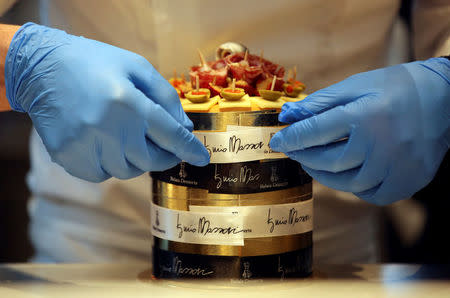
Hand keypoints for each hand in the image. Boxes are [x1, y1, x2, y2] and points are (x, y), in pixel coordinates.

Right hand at [5, 23, 208, 181]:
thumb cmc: (95, 64)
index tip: (202, 158)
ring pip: (127, 171)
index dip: (189, 149)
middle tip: (165, 147)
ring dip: (135, 159)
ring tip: (127, 137)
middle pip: (151, 160)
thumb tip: (185, 126)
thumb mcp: (136, 67)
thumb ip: (165, 97)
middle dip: (164, 156)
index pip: (170, 135)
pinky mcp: (69, 158)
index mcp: (129, 103)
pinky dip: (110, 164)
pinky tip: (105, 143)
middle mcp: (109, 129)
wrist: (42, 68)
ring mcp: (86, 147)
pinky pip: (102, 174)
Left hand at [270, 58, 449, 204]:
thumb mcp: (356, 85)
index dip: (290, 138)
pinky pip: (372, 194)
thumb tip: (287, 115)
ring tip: (315, 162)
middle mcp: (380, 144)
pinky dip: (355, 187)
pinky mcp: (409, 180)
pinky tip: (348, 173)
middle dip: (303, 156)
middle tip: (294, 151)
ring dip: (324, 174)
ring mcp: (396, 166)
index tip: (276, 142)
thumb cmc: (396, 87)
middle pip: (327, 161)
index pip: (313, 132)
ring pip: (347, 183)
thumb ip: (320, 102)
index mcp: (364, 115)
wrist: (446, 97)